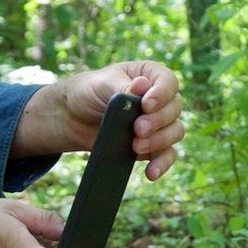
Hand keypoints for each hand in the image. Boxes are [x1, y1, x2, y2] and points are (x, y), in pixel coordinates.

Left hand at [22, 59, 185, 180]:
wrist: (72, 117)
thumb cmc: (88, 91)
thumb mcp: (102, 84)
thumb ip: (123, 87)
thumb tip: (142, 86)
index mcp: (149, 74)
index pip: (169, 82)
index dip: (162, 94)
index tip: (146, 105)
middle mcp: (159, 98)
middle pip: (174, 109)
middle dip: (158, 121)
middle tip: (138, 129)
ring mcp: (158, 122)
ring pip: (175, 131)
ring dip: (159, 141)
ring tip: (136, 146)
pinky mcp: (152, 144)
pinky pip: (167, 155)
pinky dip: (162, 164)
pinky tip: (150, 173)